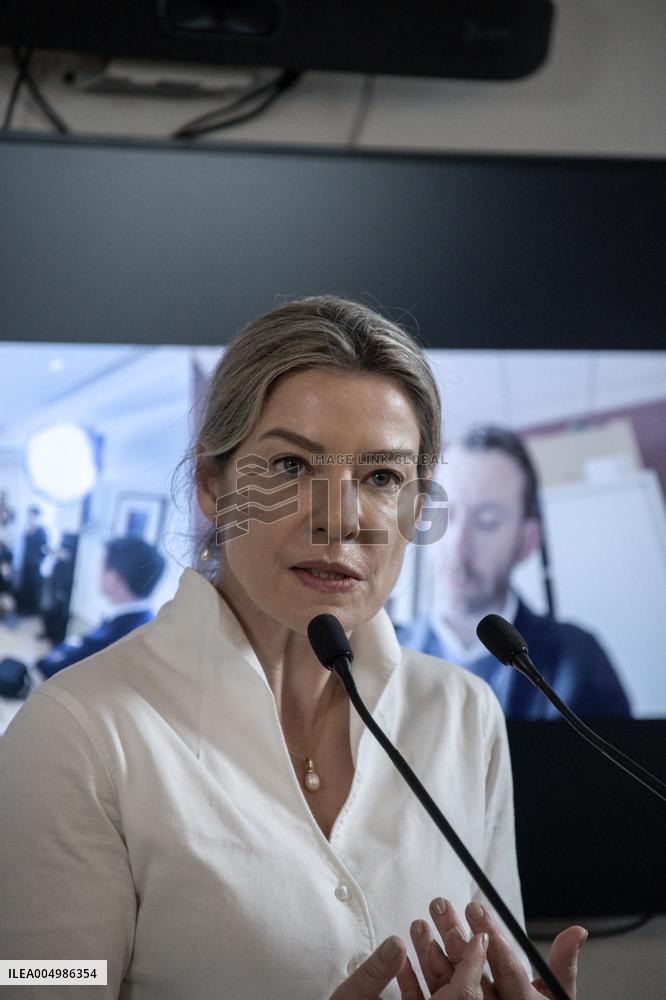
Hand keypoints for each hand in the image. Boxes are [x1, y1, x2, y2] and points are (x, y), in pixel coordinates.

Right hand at [330, 932, 489, 998]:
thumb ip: (375, 974)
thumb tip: (395, 945)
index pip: (463, 995)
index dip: (472, 964)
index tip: (479, 937)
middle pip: (458, 995)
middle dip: (456, 956)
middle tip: (453, 924)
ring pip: (441, 998)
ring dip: (433, 966)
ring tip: (420, 930)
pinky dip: (418, 987)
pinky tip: (402, 964)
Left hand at [407, 897, 586, 999]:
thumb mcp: (554, 997)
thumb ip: (561, 965)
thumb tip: (578, 931)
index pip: (505, 967)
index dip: (490, 935)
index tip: (473, 906)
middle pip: (472, 974)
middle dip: (454, 936)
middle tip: (439, 904)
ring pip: (446, 989)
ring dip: (429, 955)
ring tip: (418, 924)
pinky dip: (411, 984)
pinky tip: (402, 959)